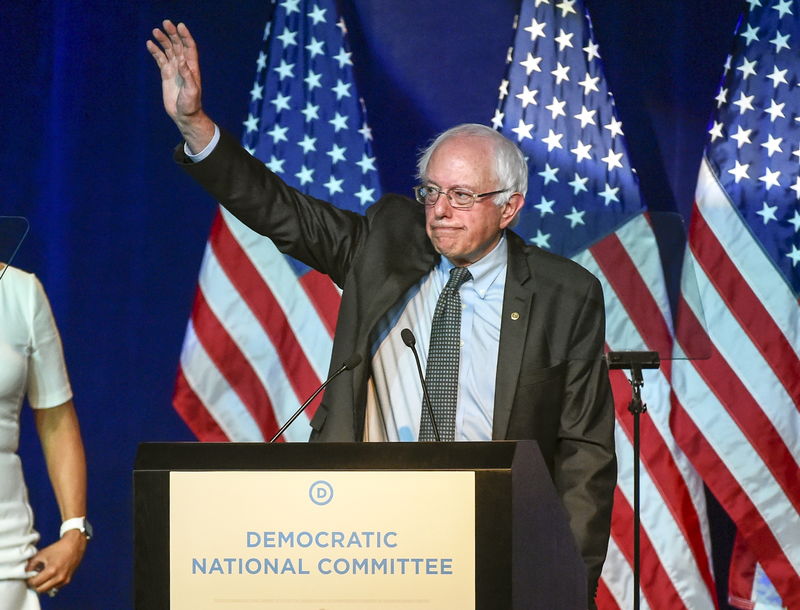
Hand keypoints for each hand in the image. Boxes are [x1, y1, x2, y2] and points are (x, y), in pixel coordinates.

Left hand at [25, 531, 86, 593]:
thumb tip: (26, 573)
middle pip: (40, 590)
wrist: (74, 545)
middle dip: (35, 584)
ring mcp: (64, 579)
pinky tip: (50, 575)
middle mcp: (59, 577)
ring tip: (42, 576)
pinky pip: (54, 587)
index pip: (35, 583)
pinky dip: (50, 584)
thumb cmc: (58, 548)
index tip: (29, 576)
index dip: (29, 580)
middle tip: (34, 578)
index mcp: (51, 570)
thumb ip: (31, 565)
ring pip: (47, 590)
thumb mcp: (42, 554)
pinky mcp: (67, 580)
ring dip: (42, 585)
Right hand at [146, 20, 213, 151]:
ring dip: (163, 40)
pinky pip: (160, 59)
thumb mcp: (191, 91)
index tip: (180, 26)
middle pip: (178, 45)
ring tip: (155, 31)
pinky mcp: (166, 74)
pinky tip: (150, 44)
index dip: (185, 36)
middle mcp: (183, 66)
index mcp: (192, 67)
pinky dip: (155, 51)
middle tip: (165, 23)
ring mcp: (174, 69)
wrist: (184, 115)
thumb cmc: (191, 105)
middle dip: (172, 34)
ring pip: (168, 50)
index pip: (189, 47)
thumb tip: (182, 61)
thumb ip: (187, 76)